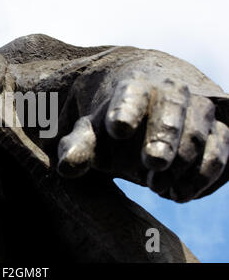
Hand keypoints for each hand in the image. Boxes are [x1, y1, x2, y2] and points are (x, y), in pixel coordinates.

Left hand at [57, 75, 228, 201]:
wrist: (149, 107)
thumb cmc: (115, 122)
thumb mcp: (92, 132)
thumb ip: (79, 147)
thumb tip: (67, 168)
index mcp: (134, 86)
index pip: (131, 94)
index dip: (126, 109)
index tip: (117, 128)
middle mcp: (171, 91)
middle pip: (172, 109)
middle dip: (163, 136)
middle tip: (152, 162)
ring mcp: (198, 108)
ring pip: (200, 132)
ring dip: (184, 163)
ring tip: (157, 188)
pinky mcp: (218, 129)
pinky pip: (223, 149)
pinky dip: (206, 174)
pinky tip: (181, 194)